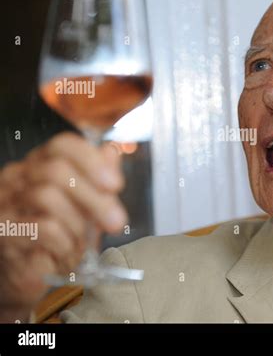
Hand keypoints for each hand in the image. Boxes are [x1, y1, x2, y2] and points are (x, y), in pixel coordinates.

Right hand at [0, 132, 126, 321]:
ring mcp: (7, 202)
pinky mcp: (4, 231)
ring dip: (77, 223)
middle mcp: (19, 177)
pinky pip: (43, 228)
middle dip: (94, 198)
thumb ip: (100, 178)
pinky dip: (65, 242)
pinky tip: (67, 251)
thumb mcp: (89, 204)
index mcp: (42, 163)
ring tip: (84, 242)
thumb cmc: (64, 234)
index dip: (91, 161)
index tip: (115, 185)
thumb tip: (111, 152)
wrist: (36, 274)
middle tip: (115, 220)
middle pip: (56, 171)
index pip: (62, 145)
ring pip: (47, 197)